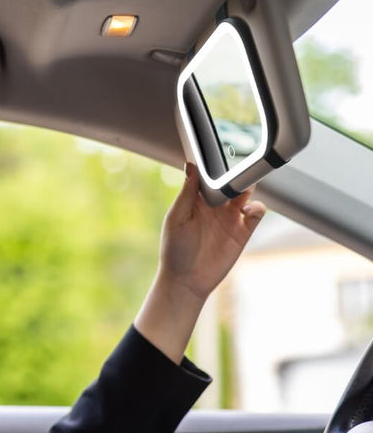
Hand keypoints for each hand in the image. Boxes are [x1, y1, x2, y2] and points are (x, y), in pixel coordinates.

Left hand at [158, 162, 265, 300]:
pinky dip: (257, 207)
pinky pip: (256, 213)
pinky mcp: (242, 232)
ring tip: (243, 189)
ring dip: (248, 187)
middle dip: (236, 173)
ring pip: (246, 194)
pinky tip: (247, 210)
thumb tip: (191, 166)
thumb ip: (187, 193)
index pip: (209, 177)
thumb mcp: (177, 218)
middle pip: (231, 182)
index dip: (215, 166)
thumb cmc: (175, 250)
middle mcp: (214, 207)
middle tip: (238, 168)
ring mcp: (230, 218)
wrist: (187, 281)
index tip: (219, 151)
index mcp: (196, 200)